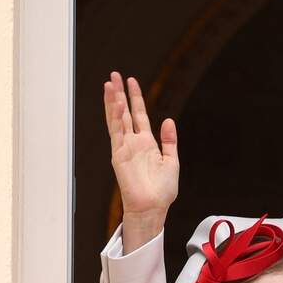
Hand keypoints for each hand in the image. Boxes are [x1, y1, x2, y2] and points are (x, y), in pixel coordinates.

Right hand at [103, 72, 178, 250]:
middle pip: (124, 113)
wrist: (153, 207)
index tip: (131, 81)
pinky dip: (116, 118)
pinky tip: (116, 103)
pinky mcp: (118, 155)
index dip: (136, 98)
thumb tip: (168, 120)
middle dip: (120, 94)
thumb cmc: (162, 190)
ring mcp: (124, 147)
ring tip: (110, 83)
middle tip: (114, 75)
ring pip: (117, 119)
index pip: (139, 115)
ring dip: (113, 101)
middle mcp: (133, 143)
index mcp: (147, 143)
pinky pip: (117, 133)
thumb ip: (169, 141)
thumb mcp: (172, 161)